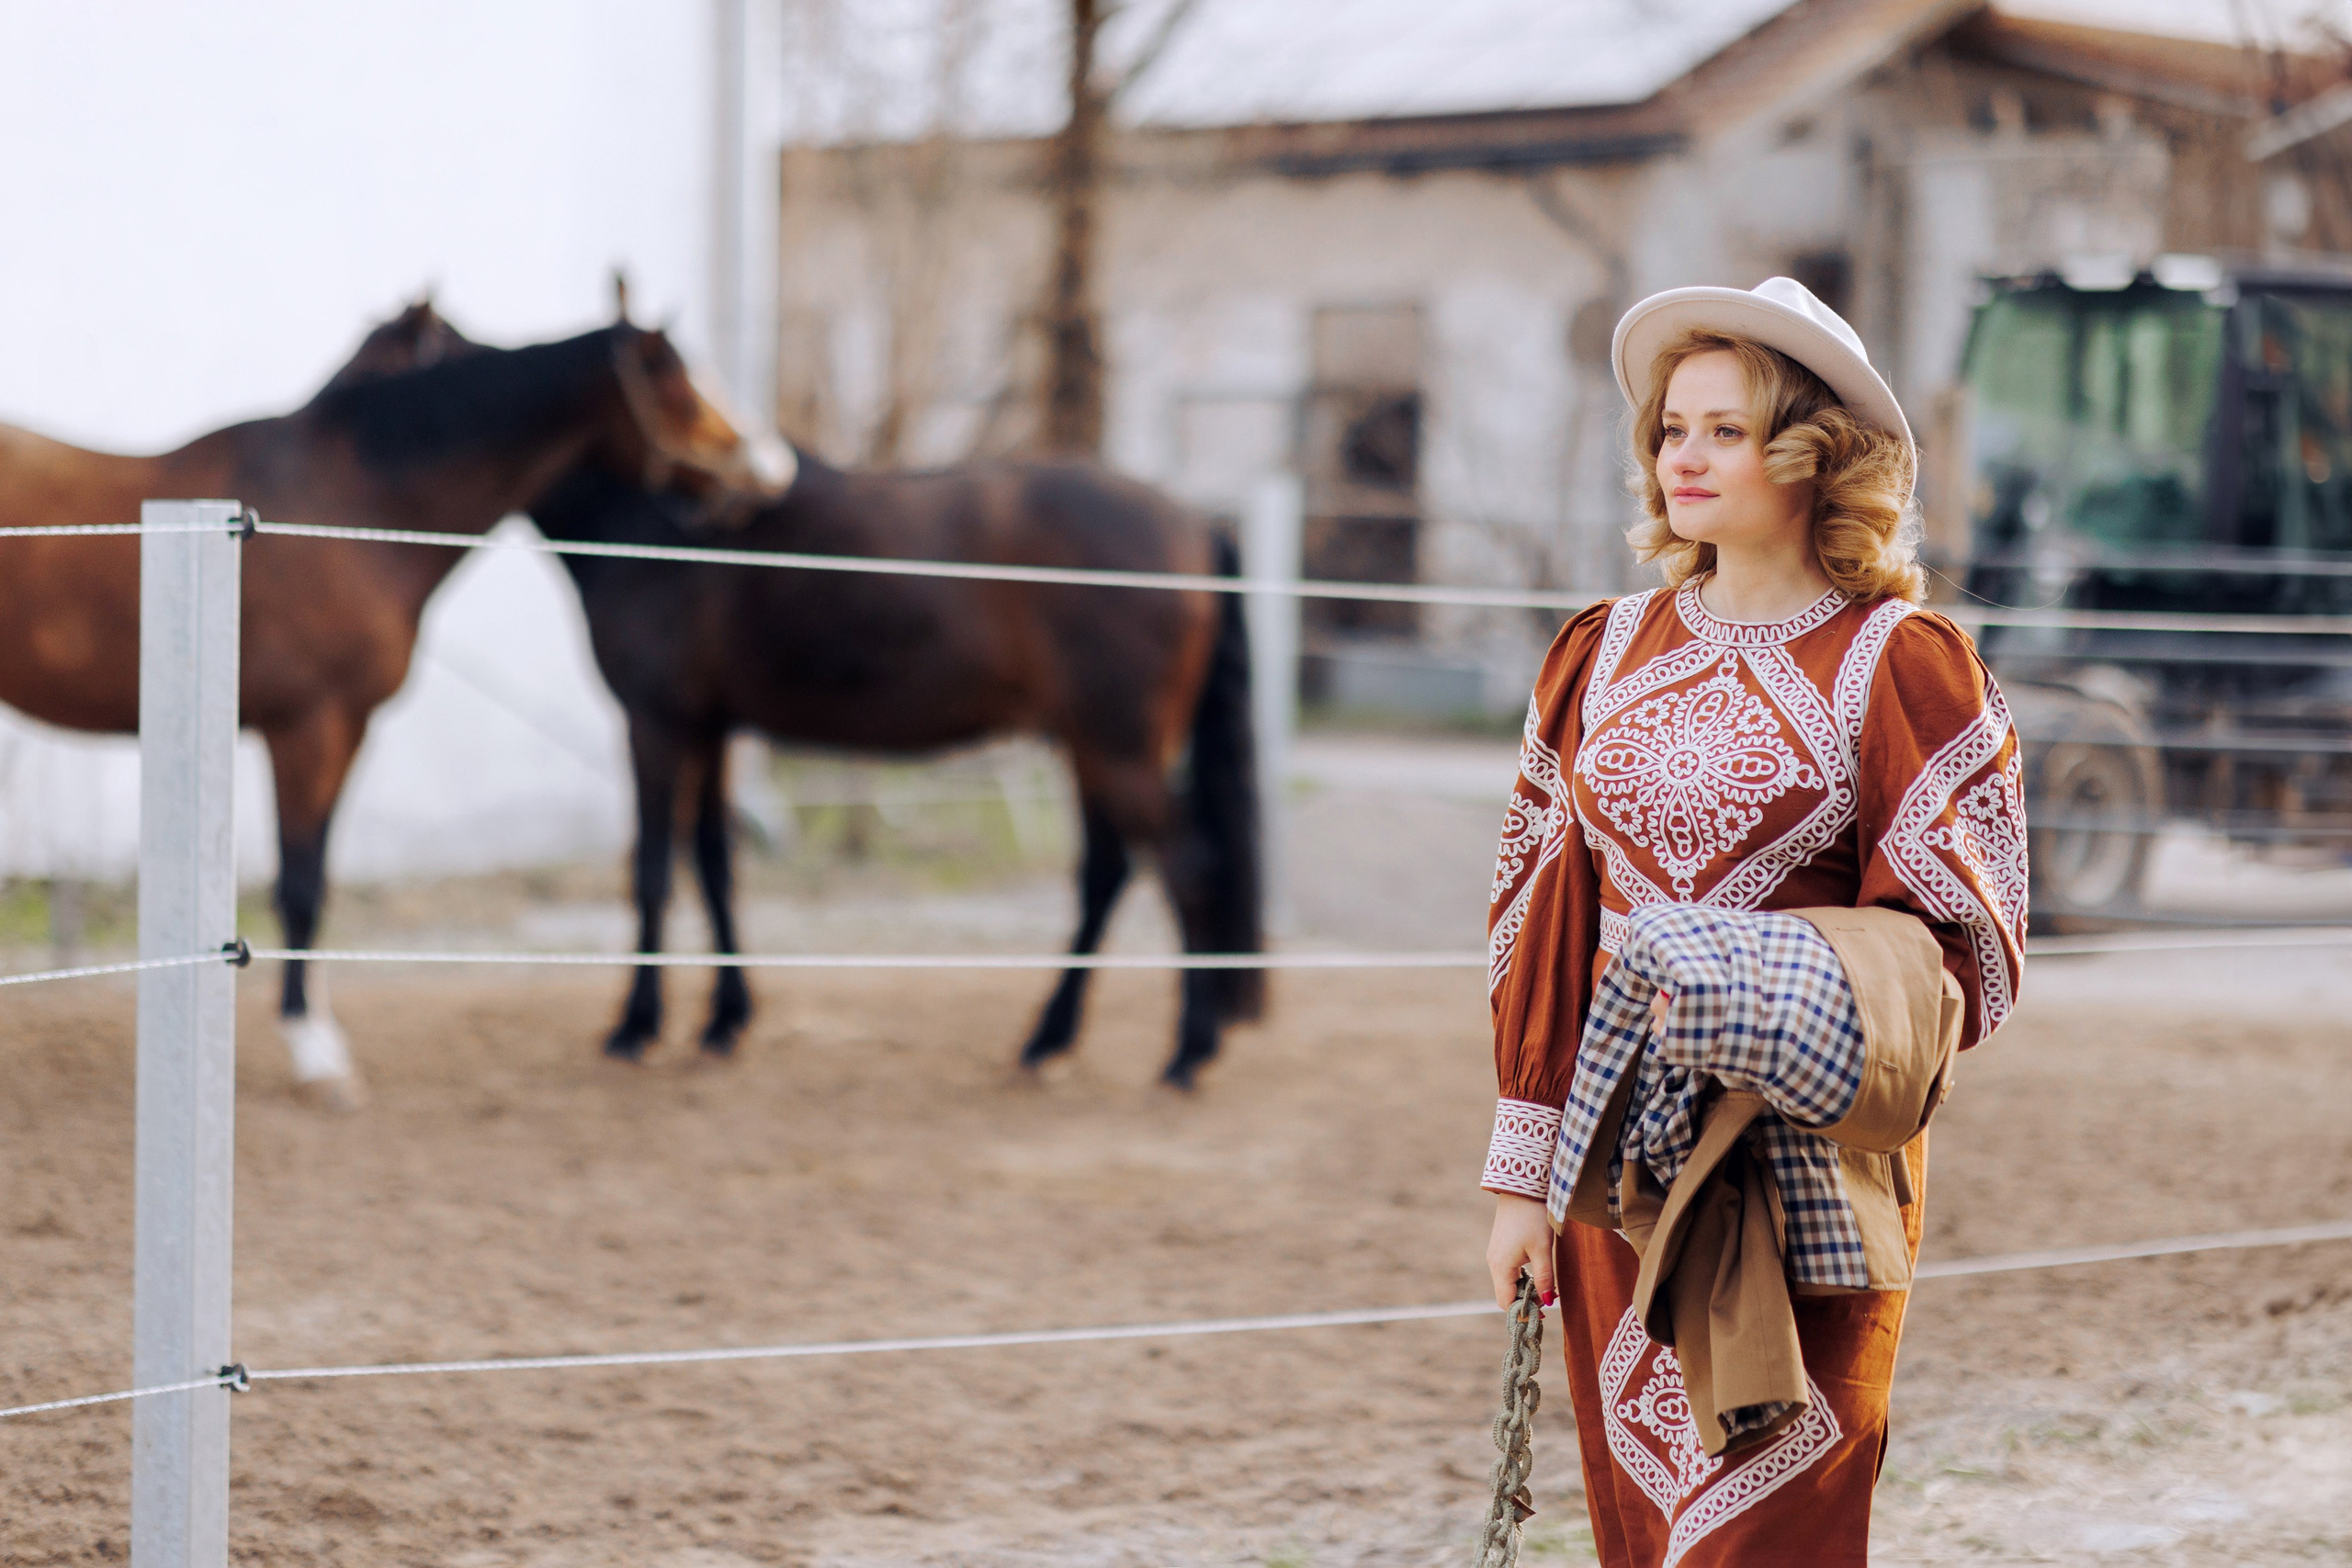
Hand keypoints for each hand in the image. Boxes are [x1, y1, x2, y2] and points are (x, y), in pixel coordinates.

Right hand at [1486, 1192, 1556, 1309]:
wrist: (1520, 1188)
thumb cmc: (1532, 1218)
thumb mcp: (1542, 1250)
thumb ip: (1544, 1278)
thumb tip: (1548, 1302)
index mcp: (1501, 1267)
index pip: (1506, 1302)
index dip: (1522, 1312)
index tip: (1542, 1314)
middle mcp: (1493, 1263)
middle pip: (1506, 1294)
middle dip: (1524, 1302)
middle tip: (1547, 1301)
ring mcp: (1495, 1254)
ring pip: (1507, 1283)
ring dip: (1524, 1289)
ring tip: (1545, 1287)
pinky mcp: (1500, 1246)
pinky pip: (1507, 1270)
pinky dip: (1520, 1277)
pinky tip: (1536, 1272)